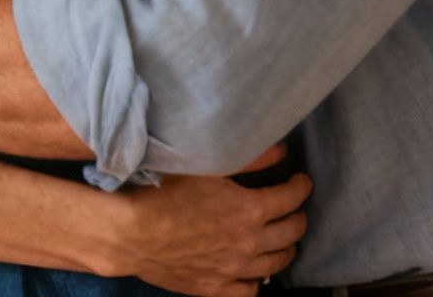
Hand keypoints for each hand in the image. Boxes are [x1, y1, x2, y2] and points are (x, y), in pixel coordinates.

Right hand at [116, 146, 309, 296]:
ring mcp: (233, 269)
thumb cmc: (164, 192)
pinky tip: (256, 272)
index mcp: (251, 210)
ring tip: (284, 239)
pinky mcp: (214, 287)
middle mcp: (249, 243)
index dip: (301, 187)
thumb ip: (249, 159)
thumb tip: (282, 151)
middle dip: (299, 218)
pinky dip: (258, 281)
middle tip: (296, 209)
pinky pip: (249, 291)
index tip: (301, 181)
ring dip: (286, 249)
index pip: (291, 198)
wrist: (130, 233)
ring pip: (276, 263)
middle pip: (291, 233)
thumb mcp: (206, 166)